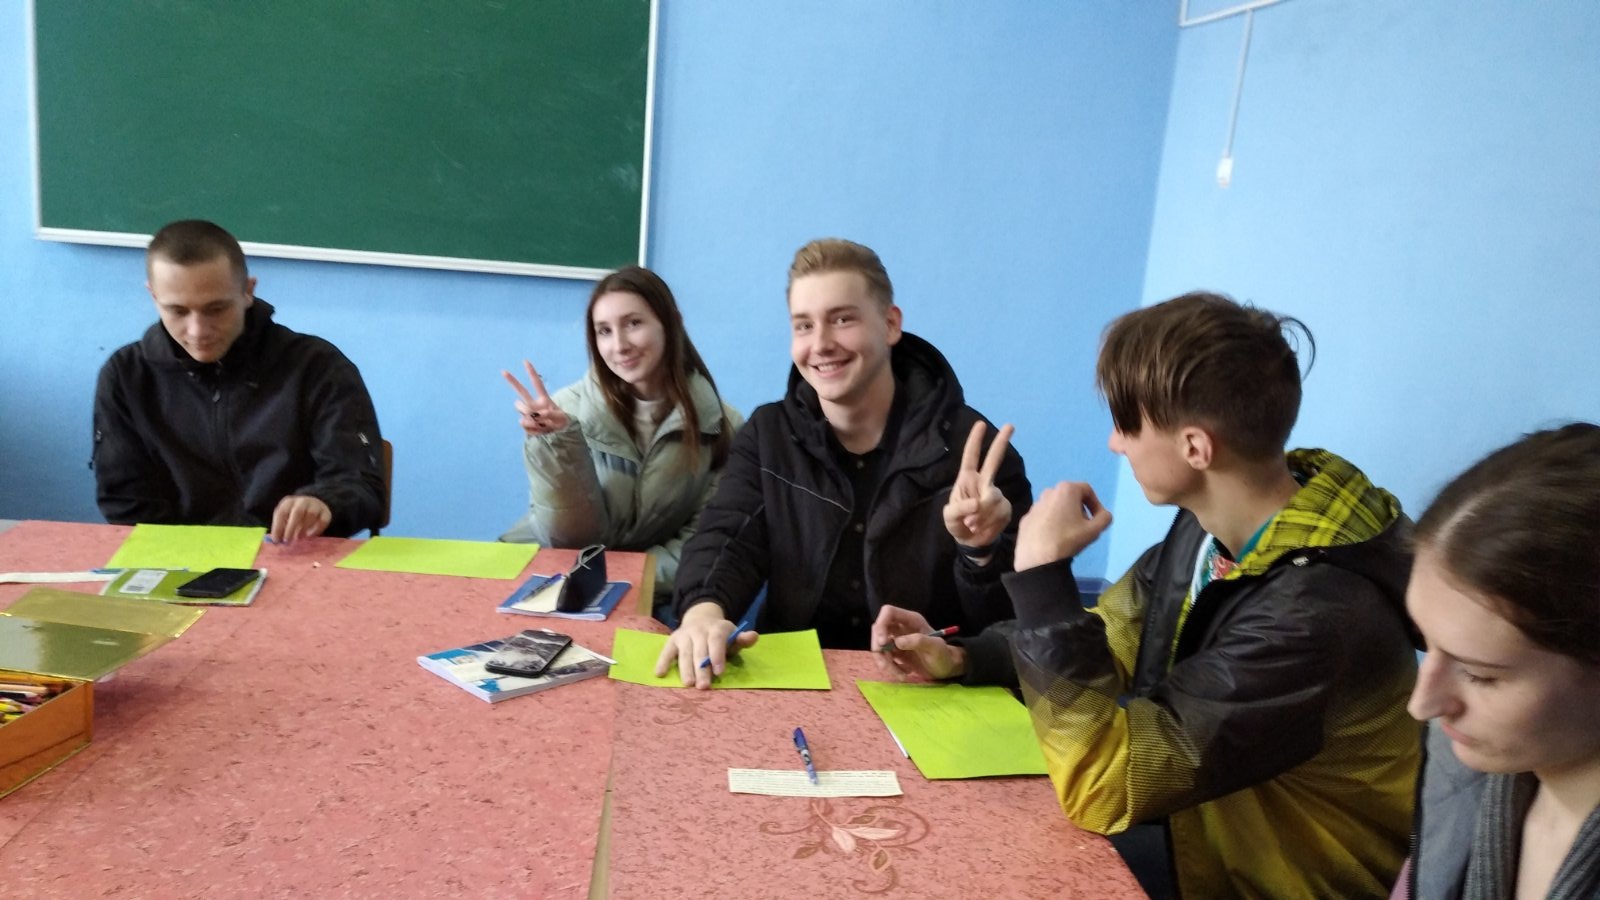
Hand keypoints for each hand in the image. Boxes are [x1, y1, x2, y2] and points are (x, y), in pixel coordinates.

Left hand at [270, 494, 331, 543]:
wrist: (313, 504)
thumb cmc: (294, 515)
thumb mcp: (285, 517)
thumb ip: (280, 528)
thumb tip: (276, 541)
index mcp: (288, 502)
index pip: (282, 512)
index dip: (278, 527)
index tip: (276, 540)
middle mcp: (302, 501)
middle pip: (297, 512)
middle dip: (291, 528)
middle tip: (288, 540)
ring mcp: (315, 505)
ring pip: (311, 515)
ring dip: (304, 528)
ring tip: (300, 538)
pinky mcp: (326, 512)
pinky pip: (322, 521)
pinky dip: (316, 530)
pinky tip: (311, 535)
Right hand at [501, 360, 570, 435]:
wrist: (557, 433)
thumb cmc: (560, 421)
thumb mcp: (561, 418)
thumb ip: (552, 415)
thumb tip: (540, 414)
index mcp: (543, 399)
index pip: (537, 384)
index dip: (531, 373)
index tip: (525, 361)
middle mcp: (534, 404)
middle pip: (521, 391)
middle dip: (512, 381)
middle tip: (503, 371)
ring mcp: (528, 413)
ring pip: (522, 410)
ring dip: (532, 417)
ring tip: (543, 423)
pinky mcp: (525, 424)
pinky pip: (525, 424)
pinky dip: (533, 429)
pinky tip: (540, 429)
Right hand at [654, 601, 759, 689]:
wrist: (701, 619)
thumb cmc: (721, 637)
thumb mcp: (733, 636)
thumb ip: (742, 639)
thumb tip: (754, 637)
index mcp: (717, 628)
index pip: (717, 640)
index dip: (717, 656)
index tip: (719, 673)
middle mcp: (699, 629)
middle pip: (700, 650)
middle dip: (702, 669)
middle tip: (704, 687)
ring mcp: (685, 635)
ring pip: (685, 653)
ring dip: (686, 669)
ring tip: (688, 684)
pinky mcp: (672, 640)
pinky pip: (667, 651)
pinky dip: (663, 662)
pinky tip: (660, 674)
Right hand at [871, 605, 965, 680]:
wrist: (946, 668)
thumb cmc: (944, 655)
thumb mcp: (935, 647)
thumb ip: (918, 641)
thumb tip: (897, 642)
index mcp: (910, 620)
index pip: (888, 612)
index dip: (881, 625)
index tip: (883, 643)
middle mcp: (901, 627)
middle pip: (878, 630)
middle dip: (878, 648)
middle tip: (886, 664)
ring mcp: (897, 640)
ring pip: (879, 646)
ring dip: (884, 662)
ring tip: (900, 675)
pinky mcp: (896, 652)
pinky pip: (884, 657)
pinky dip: (890, 667)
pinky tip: (904, 673)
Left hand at [943, 421, 1014, 557]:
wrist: (971, 541)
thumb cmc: (957, 524)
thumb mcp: (950, 517)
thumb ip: (959, 509)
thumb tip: (977, 503)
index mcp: (967, 480)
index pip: (971, 457)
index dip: (975, 441)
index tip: (980, 424)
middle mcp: (983, 482)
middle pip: (993, 460)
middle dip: (1001, 442)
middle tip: (1010, 425)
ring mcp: (996, 494)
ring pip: (993, 498)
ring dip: (982, 515)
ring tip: (973, 524)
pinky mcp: (1005, 507)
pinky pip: (1000, 512)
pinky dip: (990, 523)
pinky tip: (983, 526)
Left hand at [1014, 481, 1112, 570]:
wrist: (1037, 558)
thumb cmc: (1068, 539)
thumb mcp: (1094, 530)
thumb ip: (1105, 518)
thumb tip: (1104, 515)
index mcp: (1066, 489)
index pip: (1087, 490)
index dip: (1096, 504)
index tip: (1097, 520)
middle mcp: (1048, 492)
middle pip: (1070, 497)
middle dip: (1080, 510)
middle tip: (1084, 527)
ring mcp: (1035, 505)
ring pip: (1055, 507)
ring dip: (1065, 516)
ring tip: (1068, 534)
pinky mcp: (1026, 518)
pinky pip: (1043, 517)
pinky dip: (1050, 523)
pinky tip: (1053, 538)